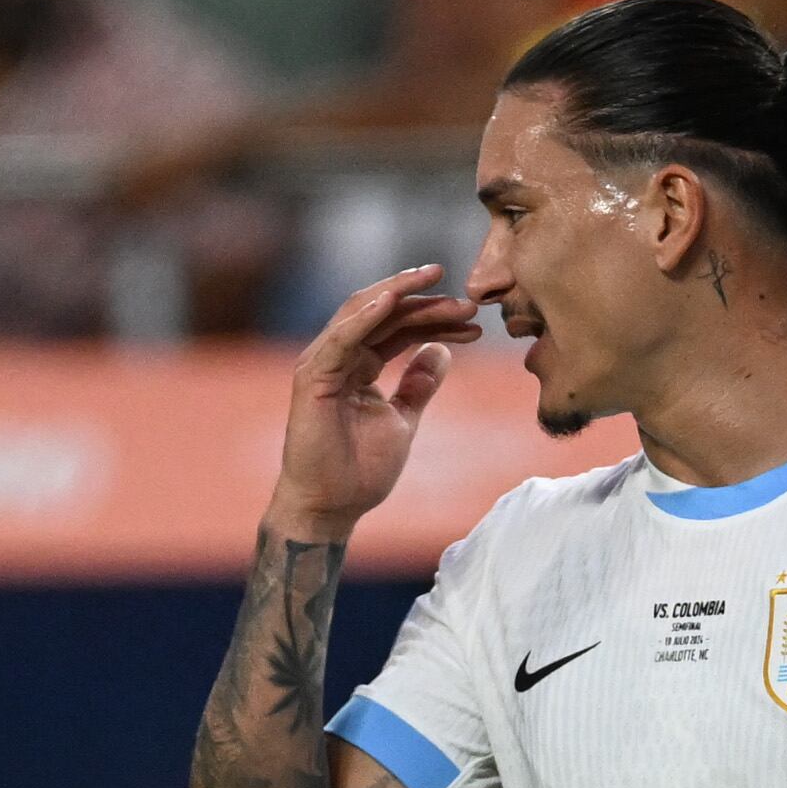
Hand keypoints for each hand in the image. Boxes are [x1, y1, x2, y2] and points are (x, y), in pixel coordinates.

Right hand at [273, 266, 482, 539]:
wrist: (331, 507)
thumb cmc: (359, 471)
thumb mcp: (402, 420)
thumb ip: (418, 385)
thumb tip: (443, 350)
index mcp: (361, 364)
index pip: (400, 328)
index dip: (436, 318)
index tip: (474, 319)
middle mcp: (340, 356)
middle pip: (385, 314)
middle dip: (426, 302)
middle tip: (468, 301)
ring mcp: (323, 362)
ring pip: (363, 313)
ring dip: (400, 294)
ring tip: (435, 281)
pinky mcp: (312, 376)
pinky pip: (342, 337)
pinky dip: (366, 316)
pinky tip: (393, 299)